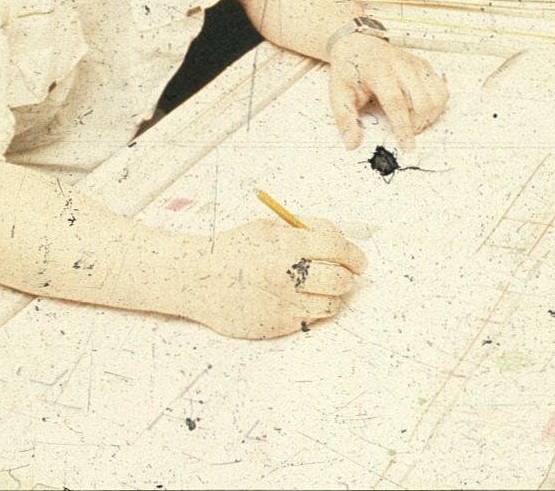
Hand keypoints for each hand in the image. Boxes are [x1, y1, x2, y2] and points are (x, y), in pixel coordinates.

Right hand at [180, 217, 366, 338]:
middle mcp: (286, 275)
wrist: (196, 278)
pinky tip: (299, 299)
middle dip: (348, 276)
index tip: (358, 260)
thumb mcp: (268, 227)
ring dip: (332, 295)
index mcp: (285, 244)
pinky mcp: (276, 326)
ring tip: (321, 288)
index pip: (338, 249)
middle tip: (345, 274)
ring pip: (331, 304)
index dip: (355, 255)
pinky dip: (312, 310)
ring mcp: (282, 304)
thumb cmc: (233, 250)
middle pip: (340, 279)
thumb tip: (339, 237)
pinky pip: (310, 320)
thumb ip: (304, 228)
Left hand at [327, 34, 448, 151]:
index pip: (396, 102)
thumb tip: (353, 143)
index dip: (403, 127)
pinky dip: (436, 107)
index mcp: (378, 71)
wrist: (359, 45)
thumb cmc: (350, 70)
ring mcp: (416, 65)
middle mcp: (402, 65)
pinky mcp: (426, 67)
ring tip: (412, 122)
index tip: (407, 146)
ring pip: (436, 98)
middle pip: (422, 102)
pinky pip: (442, 91)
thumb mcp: (338, 93)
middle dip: (417, 125)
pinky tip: (421, 111)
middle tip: (405, 133)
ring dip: (428, 117)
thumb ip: (345, 119)